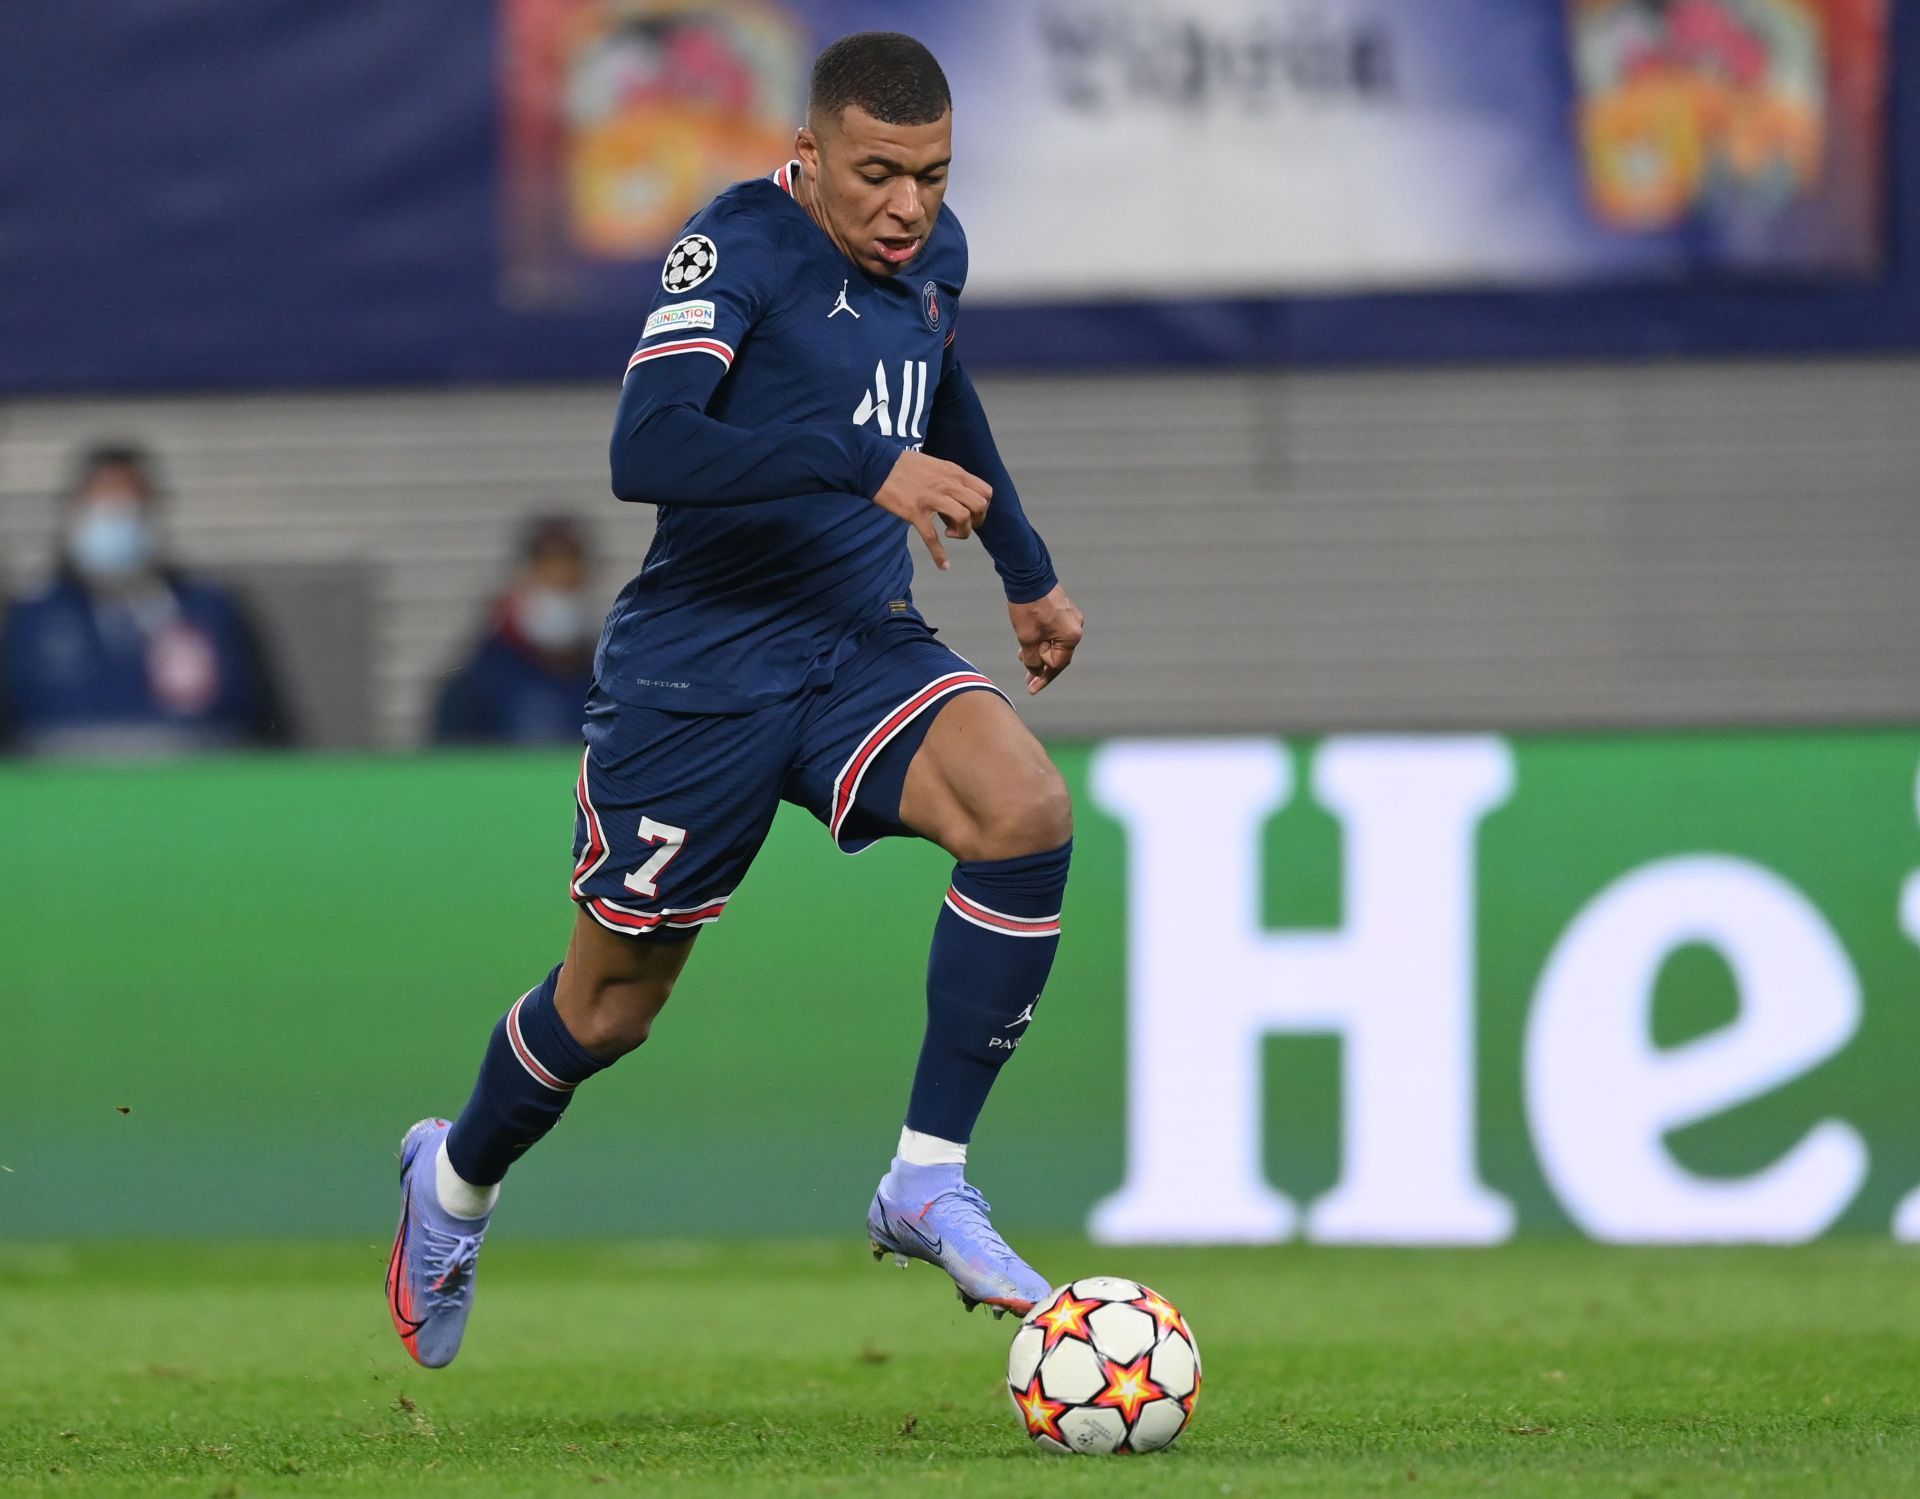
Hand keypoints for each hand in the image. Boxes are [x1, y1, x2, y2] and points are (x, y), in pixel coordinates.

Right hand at [873, 450, 991, 570]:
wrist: (876, 465)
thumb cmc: (904, 466)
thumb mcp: (935, 466)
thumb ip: (950, 481)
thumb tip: (958, 501)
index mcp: (954, 472)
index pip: (985, 491)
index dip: (983, 507)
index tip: (971, 513)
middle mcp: (947, 484)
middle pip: (979, 506)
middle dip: (977, 520)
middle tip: (964, 525)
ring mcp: (932, 499)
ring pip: (963, 518)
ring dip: (962, 532)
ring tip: (951, 533)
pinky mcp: (915, 513)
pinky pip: (932, 538)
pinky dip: (940, 556)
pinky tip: (944, 565)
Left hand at [1009, 584, 1082, 694]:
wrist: (1028, 575)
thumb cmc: (1029, 607)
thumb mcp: (1027, 639)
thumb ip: (1032, 659)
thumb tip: (1035, 670)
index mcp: (1071, 636)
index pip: (1058, 664)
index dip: (1043, 677)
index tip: (1031, 687)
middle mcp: (1076, 627)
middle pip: (1058, 654)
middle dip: (1041, 666)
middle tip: (1027, 679)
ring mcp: (1071, 616)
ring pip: (1055, 642)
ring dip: (1040, 651)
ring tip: (1022, 658)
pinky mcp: (1063, 608)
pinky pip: (1054, 630)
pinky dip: (1042, 639)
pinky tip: (1029, 642)